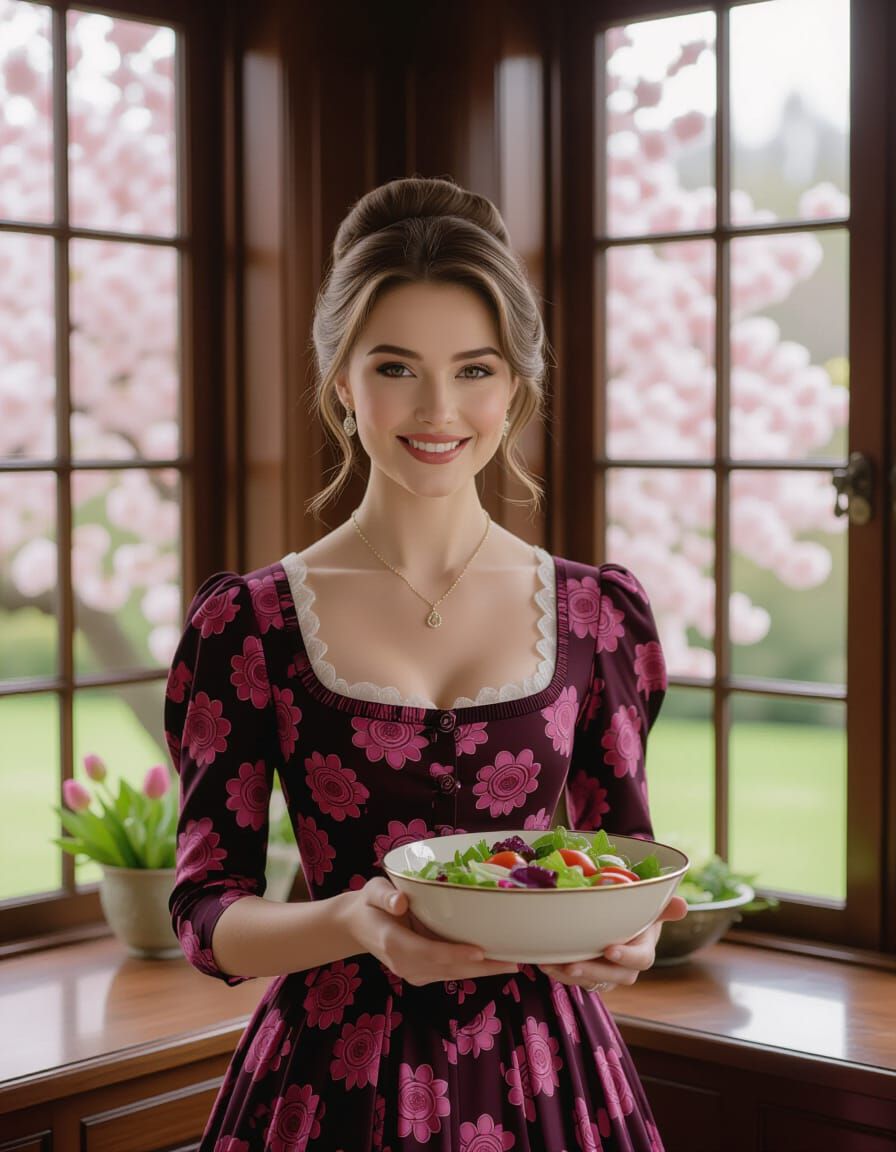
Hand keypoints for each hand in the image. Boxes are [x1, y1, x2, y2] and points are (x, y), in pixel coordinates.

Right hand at [346, 878, 519, 986]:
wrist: (357, 925)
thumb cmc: (369, 903)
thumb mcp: (372, 891)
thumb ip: (385, 896)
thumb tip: (400, 902)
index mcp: (394, 943)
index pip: (428, 952)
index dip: (454, 954)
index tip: (479, 952)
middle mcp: (405, 964)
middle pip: (448, 969)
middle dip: (481, 968)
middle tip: (515, 962)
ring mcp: (413, 972)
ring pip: (452, 975)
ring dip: (482, 972)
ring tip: (513, 963)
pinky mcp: (421, 973)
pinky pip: (449, 973)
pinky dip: (472, 969)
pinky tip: (493, 963)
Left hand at [538, 894, 687, 993]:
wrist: (623, 927)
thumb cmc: (638, 915)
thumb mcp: (651, 907)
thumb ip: (665, 907)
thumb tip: (682, 905)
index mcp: (643, 951)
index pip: (640, 959)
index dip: (626, 957)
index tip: (609, 949)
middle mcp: (625, 969)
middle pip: (612, 977)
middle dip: (591, 972)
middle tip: (572, 965)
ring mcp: (606, 975)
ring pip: (589, 982)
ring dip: (568, 975)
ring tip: (549, 964)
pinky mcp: (588, 976)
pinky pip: (574, 980)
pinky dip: (558, 972)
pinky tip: (542, 962)